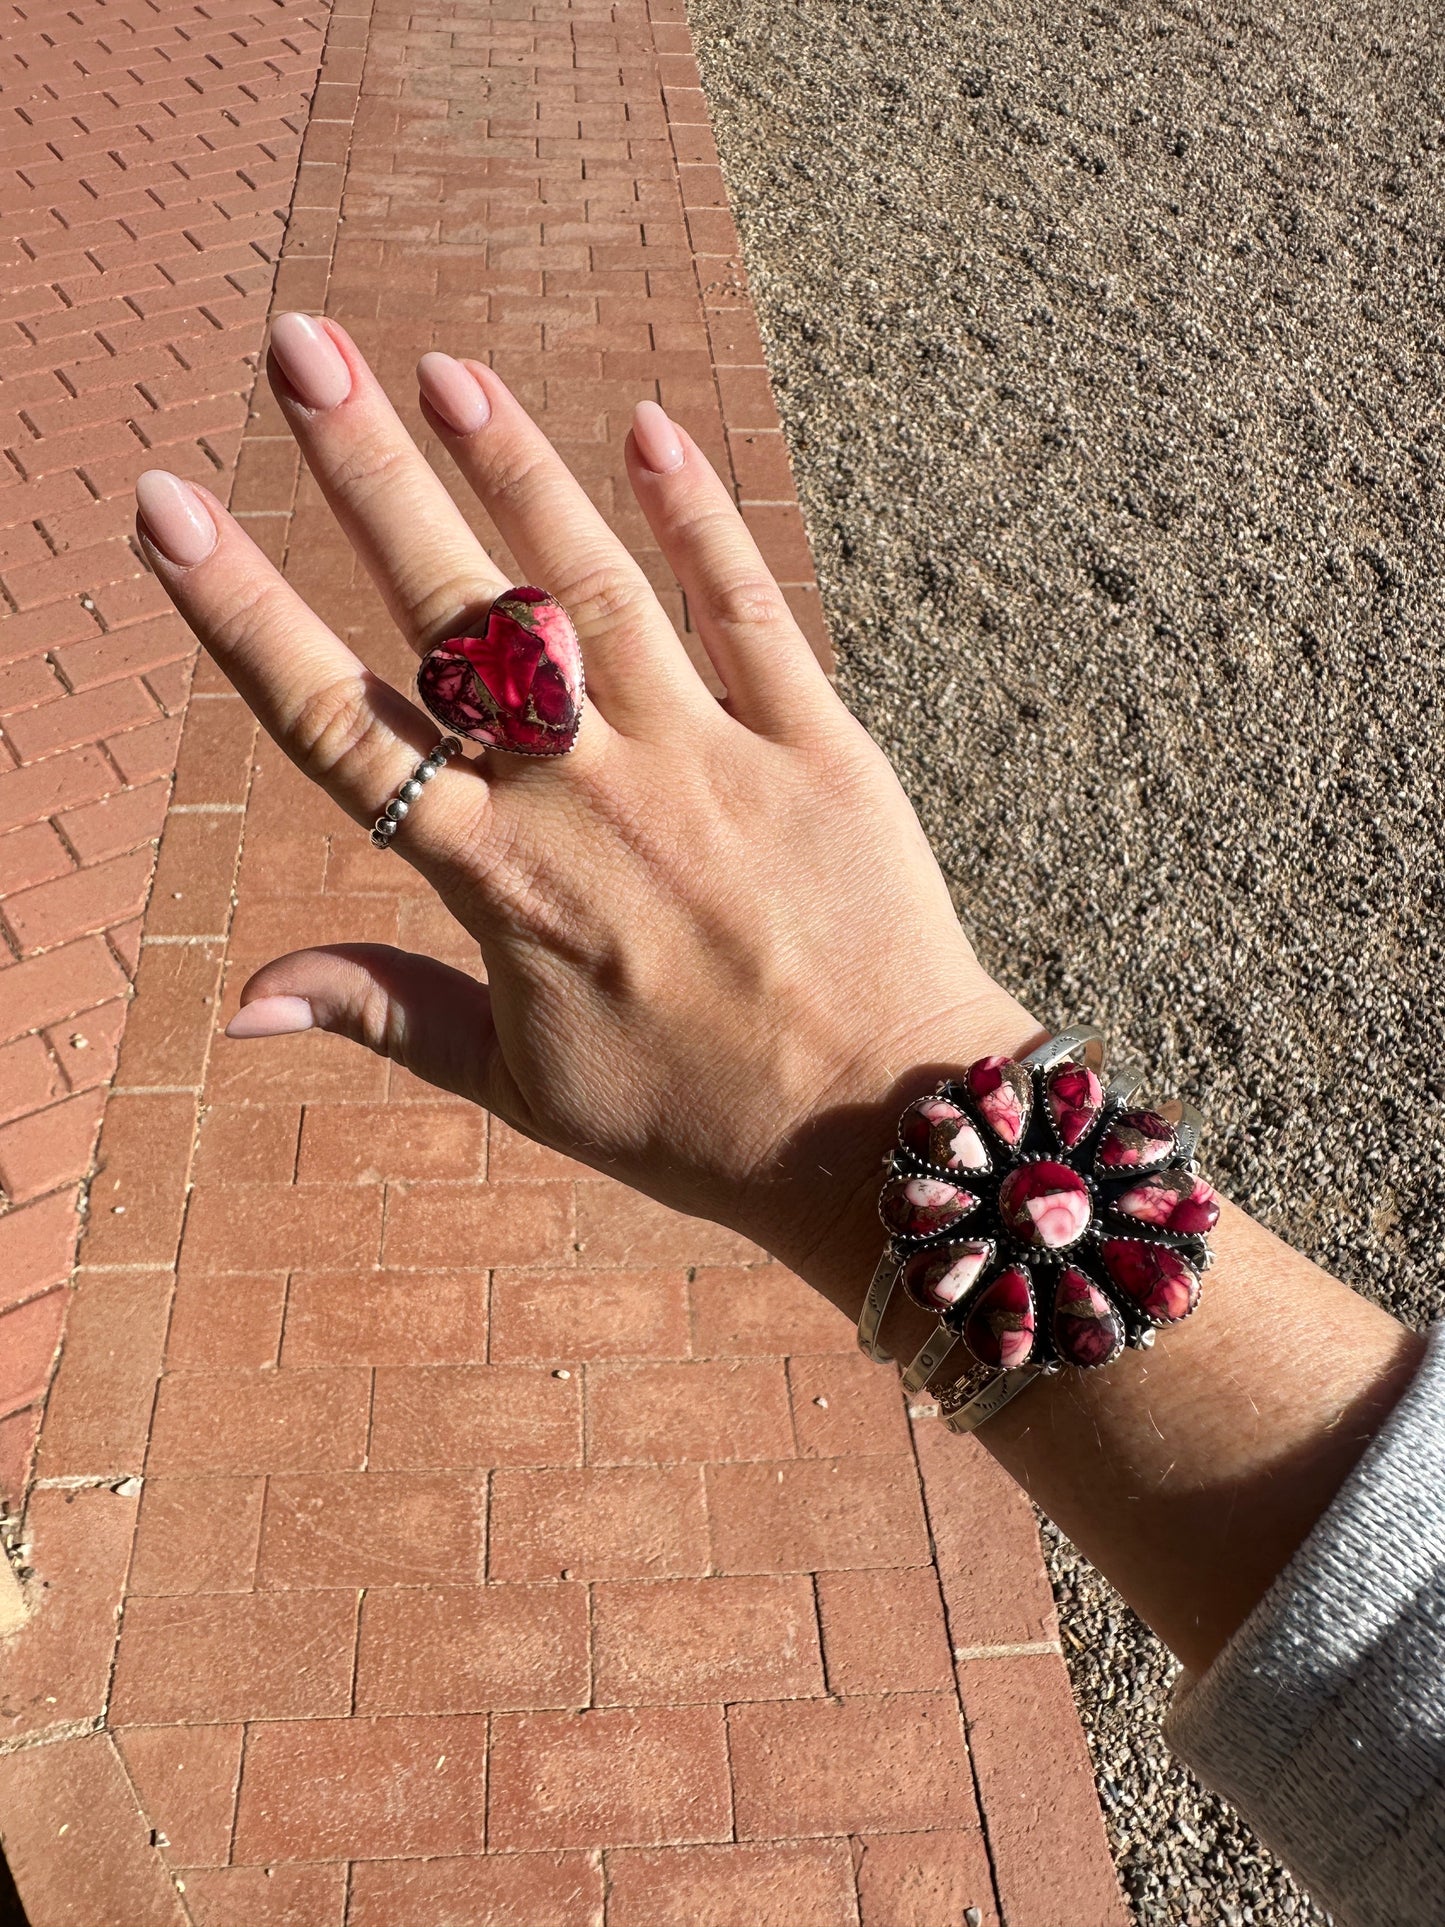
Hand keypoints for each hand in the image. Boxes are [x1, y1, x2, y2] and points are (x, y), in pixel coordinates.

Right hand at [136, 314, 1035, 1311]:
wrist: (881, 1137)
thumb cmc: (694, 1122)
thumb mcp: (522, 1086)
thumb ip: (385, 1013)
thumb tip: (242, 1000)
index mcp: (501, 884)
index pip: (340, 728)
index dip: (245, 614)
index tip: (167, 507)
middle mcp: (591, 801)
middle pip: (453, 615)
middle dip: (366, 474)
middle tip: (298, 348)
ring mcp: (708, 762)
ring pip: (592, 587)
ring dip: (515, 468)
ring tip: (442, 369)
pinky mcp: (819, 747)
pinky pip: (750, 612)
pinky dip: (700, 520)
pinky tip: (647, 429)